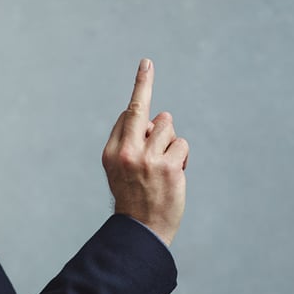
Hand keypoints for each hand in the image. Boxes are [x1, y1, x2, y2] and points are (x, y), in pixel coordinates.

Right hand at [101, 58, 188, 245]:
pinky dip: (182, 156)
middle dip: (143, 82)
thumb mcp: (121, 171)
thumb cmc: (135, 198)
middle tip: (146, 62)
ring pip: (167, 127)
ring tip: (164, 166)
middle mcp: (126, 152)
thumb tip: (158, 118)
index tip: (145, 66)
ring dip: (171, 142)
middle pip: (142, 110)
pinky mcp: (168, 166)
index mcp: (112, 152)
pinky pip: (181, 144)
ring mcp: (147, 158)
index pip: (128, 115)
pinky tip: (174, 173)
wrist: (142, 230)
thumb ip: (131, 144)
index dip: (140, 92)